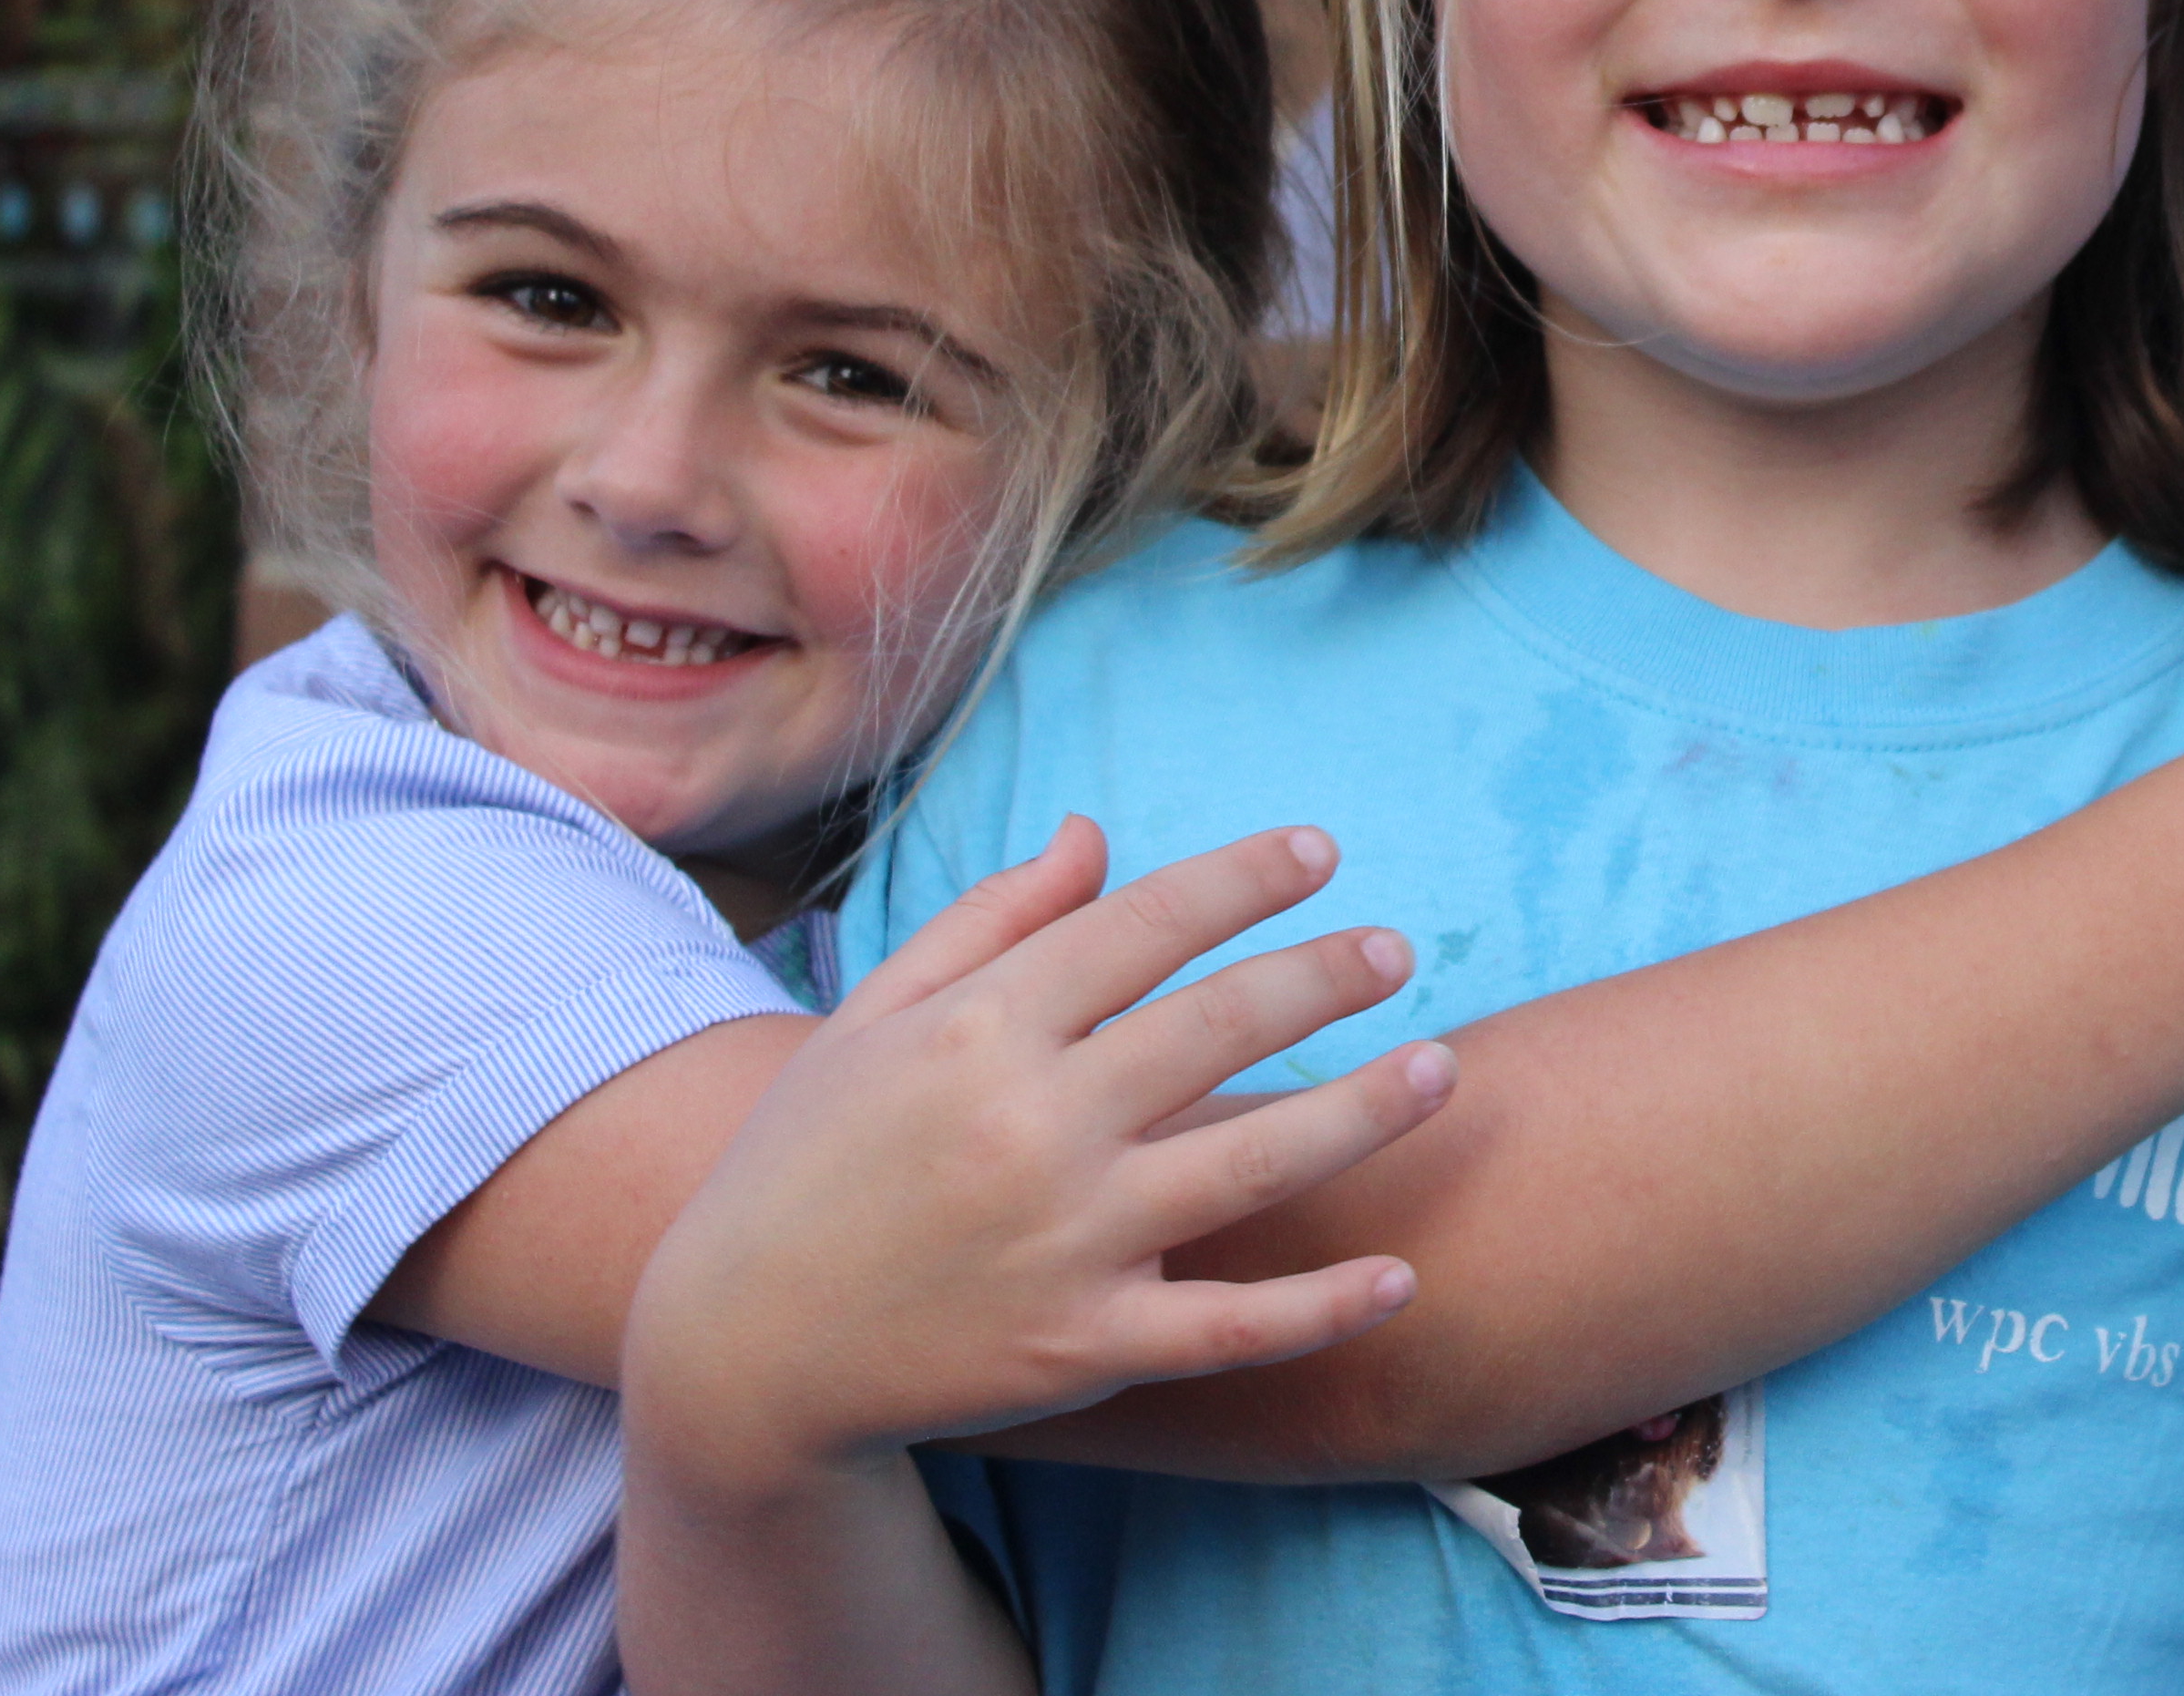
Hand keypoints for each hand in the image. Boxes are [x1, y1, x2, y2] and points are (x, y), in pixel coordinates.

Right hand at [622, 820, 1455, 1496]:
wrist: (740, 1351)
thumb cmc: (809, 1163)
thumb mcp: (874, 1019)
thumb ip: (992, 919)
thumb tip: (1097, 832)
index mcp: (977, 1032)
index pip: (1142, 926)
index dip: (1242, 880)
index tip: (1320, 851)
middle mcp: (1030, 1127)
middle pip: (1217, 1027)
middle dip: (1323, 976)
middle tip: (1397, 949)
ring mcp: (1063, 1242)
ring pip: (1252, 1166)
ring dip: (1364, 1114)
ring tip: (1444, 1068)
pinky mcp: (1082, 1347)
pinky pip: (1228, 1326)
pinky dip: (1320, 1308)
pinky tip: (1400, 1278)